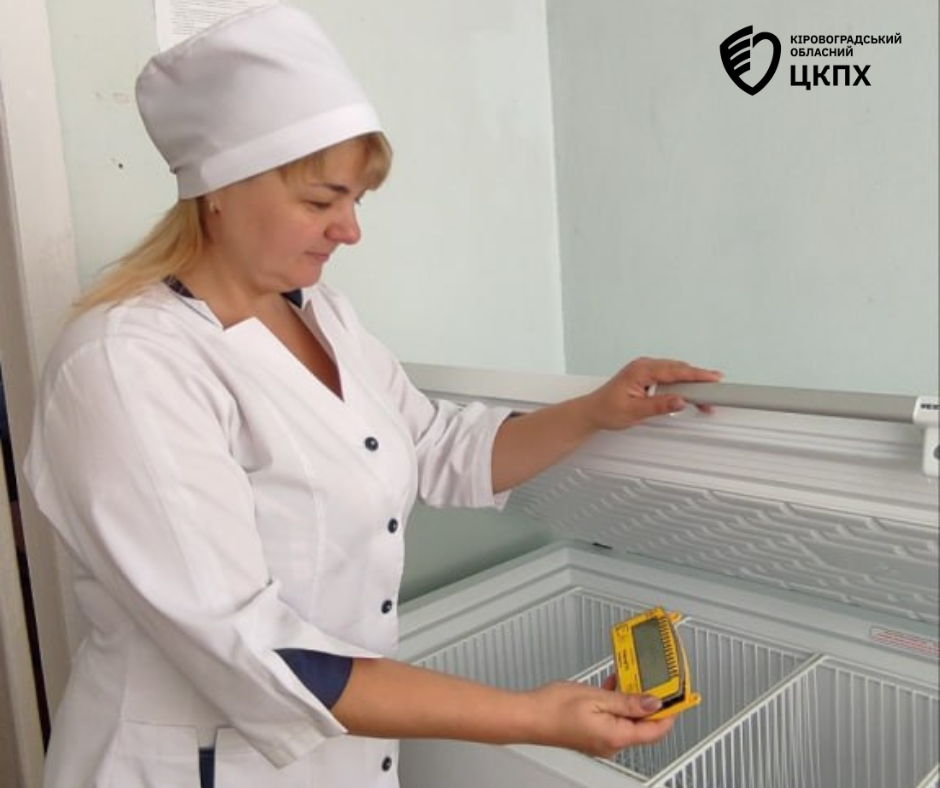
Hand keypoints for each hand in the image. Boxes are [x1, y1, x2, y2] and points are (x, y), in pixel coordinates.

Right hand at [525, 680, 674, 757]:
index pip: (656, 729)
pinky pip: (614, 718)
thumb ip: (628, 701)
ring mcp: (601, 739)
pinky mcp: (592, 733)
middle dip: (649, 700)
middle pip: (643, 724)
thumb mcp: (597, 697)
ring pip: (628, 719)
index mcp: (617, 736)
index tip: (676, 694)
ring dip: (631, 698)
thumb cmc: (554, 708)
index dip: (669, 710)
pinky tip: (611, 685)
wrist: (528, 716)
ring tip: (629, 676)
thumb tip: (653, 703)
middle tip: (651, 678)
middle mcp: (612, 743)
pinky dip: (617, 702)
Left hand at [583, 357, 721, 431]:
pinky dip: (681, 384)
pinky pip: (668, 376)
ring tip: (705, 398)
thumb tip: (680, 401)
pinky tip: (689, 393)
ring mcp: (645, 369)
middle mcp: (643, 366)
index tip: (714, 378)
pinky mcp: (646, 376)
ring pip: (675, 372)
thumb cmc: (606, 410)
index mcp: (641, 370)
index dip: (697, 375)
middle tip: (716, 391)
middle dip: (699, 380)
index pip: (675, 371)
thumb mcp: (635, 411)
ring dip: (690, 383)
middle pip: (679, 369)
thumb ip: (659, 406)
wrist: (592, 411)